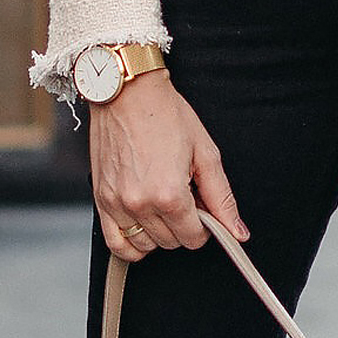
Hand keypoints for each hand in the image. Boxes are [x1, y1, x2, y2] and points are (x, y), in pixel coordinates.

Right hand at [89, 68, 249, 260]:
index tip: (202, 207)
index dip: (205, 226)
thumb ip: (222, 198)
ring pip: (145, 245)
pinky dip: (131, 243)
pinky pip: (115, 242)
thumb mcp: (205, 153)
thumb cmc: (165, 115)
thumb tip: (238, 231)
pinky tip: (144, 225)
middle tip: (184, 196)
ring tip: (162, 203)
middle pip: (171, 242)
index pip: (194, 238)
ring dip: (159, 232)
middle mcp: (140, 203)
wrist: (127, 92)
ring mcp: (116, 203)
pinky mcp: (100, 199)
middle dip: (184, 225)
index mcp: (169, 194)